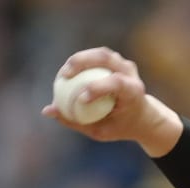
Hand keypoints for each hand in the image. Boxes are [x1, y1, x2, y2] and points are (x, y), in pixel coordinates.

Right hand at [41, 47, 182, 156]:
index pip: (117, 83)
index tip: (80, 99)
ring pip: (101, 53)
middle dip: (82, 62)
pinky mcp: (116, 61)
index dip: (97, 87)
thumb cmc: (120, 127)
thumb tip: (47, 110)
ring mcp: (124, 65)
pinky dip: (81, 62)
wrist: (142, 117)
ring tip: (63, 74)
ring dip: (79, 59)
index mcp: (134, 92)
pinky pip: (96, 57)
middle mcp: (131, 74)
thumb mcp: (101, 132)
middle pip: (106, 58)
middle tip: (64, 76)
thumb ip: (75, 122)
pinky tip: (68, 73)